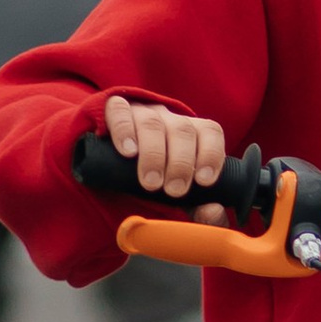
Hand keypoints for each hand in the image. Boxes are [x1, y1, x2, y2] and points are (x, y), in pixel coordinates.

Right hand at [103, 90, 230, 217]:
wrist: (106, 158)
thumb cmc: (152, 178)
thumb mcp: (176, 196)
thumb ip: (199, 209)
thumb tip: (213, 211)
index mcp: (191, 133)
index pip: (210, 131)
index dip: (211, 154)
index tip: (204, 181)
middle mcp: (169, 119)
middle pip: (183, 130)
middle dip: (181, 163)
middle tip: (174, 190)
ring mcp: (141, 112)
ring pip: (153, 123)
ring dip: (154, 154)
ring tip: (150, 182)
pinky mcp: (112, 109)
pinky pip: (120, 111)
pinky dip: (124, 130)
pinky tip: (127, 152)